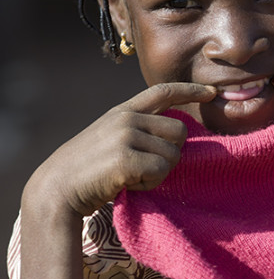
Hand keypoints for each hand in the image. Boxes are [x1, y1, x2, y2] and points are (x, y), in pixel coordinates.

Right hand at [25, 82, 216, 216]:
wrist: (57, 188)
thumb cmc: (87, 169)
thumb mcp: (111, 138)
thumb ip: (138, 129)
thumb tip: (176, 134)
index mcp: (123, 111)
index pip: (163, 92)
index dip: (190, 90)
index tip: (211, 91)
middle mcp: (126, 118)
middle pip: (180, 131)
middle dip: (171, 154)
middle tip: (146, 168)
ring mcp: (126, 136)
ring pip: (173, 154)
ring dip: (158, 173)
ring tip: (132, 176)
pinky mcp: (126, 158)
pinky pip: (161, 171)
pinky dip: (149, 184)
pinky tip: (128, 184)